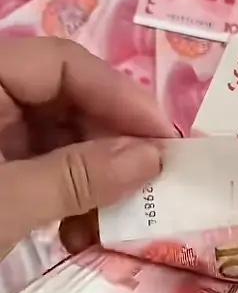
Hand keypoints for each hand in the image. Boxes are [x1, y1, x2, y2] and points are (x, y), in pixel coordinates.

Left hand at [0, 37, 172, 258]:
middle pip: (65, 98)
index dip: (119, 96)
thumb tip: (153, 157)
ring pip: (57, 135)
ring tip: (118, 217)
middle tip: (154, 182)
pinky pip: (40, 165)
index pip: (62, 63)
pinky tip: (81, 229)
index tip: (165, 140)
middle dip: (112, 143)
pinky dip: (67, 193)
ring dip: (94, 177)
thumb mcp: (6, 202)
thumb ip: (77, 176)